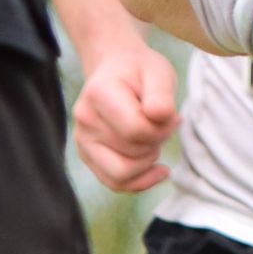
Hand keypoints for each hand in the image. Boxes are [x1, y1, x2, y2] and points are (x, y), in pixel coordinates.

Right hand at [73, 44, 179, 193]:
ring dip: (148, 162)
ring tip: (154, 139)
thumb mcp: (158, 72)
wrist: (117, 70)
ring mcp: (83, 141)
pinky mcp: (88, 156)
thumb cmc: (140, 71)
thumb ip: (161, 94)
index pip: (136, 130)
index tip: (169, 113)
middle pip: (131, 153)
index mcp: (99, 93)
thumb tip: (158, 116)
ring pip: (121, 175)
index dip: (162, 128)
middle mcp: (84, 120)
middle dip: (157, 142)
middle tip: (163, 122)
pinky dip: (140, 181)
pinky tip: (157, 169)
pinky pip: (114, 183)